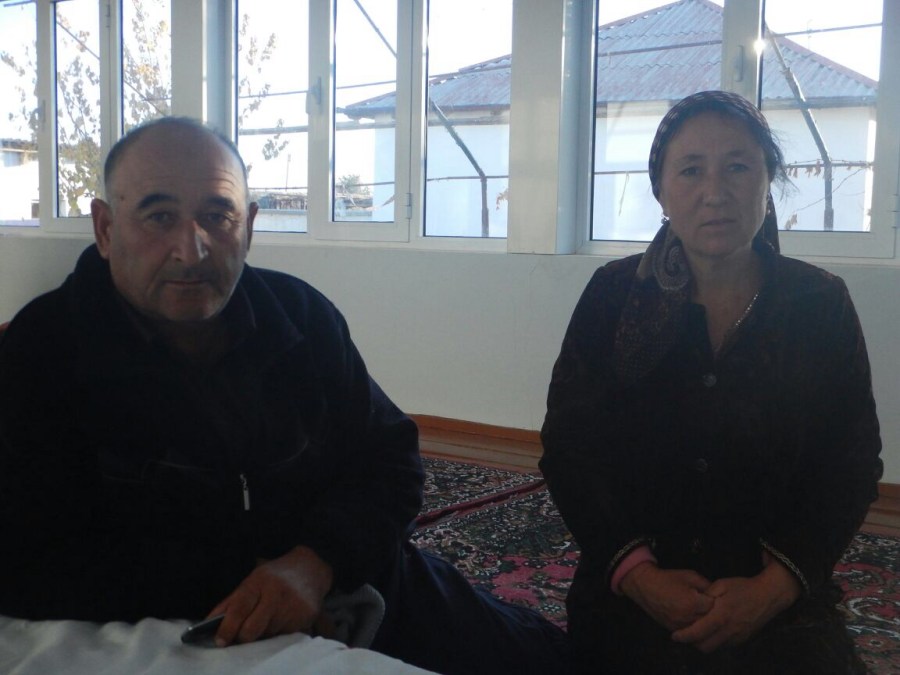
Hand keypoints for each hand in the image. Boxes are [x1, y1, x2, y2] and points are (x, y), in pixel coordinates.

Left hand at [207, 545, 334, 645]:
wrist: (310, 569)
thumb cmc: (274, 577)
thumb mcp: (251, 581)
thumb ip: (229, 603)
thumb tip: (206, 624)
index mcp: (259, 582)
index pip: (239, 609)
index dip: (227, 628)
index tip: (220, 642)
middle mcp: (276, 593)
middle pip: (252, 629)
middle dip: (244, 637)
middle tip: (244, 634)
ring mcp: (293, 605)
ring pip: (269, 634)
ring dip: (265, 632)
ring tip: (270, 617)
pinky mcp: (306, 616)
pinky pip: (285, 635)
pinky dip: (280, 631)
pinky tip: (284, 618)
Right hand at [620, 563, 713, 630]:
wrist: (646, 586)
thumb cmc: (669, 578)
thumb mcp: (691, 576)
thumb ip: (707, 585)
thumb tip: (720, 595)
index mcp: (693, 603)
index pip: (715, 607)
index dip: (716, 601)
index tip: (715, 597)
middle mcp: (687, 617)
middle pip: (709, 620)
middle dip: (712, 613)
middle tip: (711, 605)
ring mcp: (680, 625)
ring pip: (701, 630)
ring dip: (704, 622)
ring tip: (704, 612)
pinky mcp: (674, 629)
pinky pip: (690, 633)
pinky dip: (695, 627)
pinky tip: (695, 619)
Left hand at [671, 560, 801, 652]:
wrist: (767, 596)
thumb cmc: (743, 588)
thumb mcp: (721, 585)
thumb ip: (706, 595)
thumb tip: (694, 602)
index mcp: (721, 615)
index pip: (698, 632)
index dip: (684, 636)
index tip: (674, 636)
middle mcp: (729, 630)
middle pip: (704, 646)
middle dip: (692, 643)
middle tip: (683, 634)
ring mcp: (737, 637)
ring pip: (714, 648)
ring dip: (703, 643)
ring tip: (696, 633)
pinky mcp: (742, 640)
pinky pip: (724, 646)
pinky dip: (714, 642)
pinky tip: (711, 632)